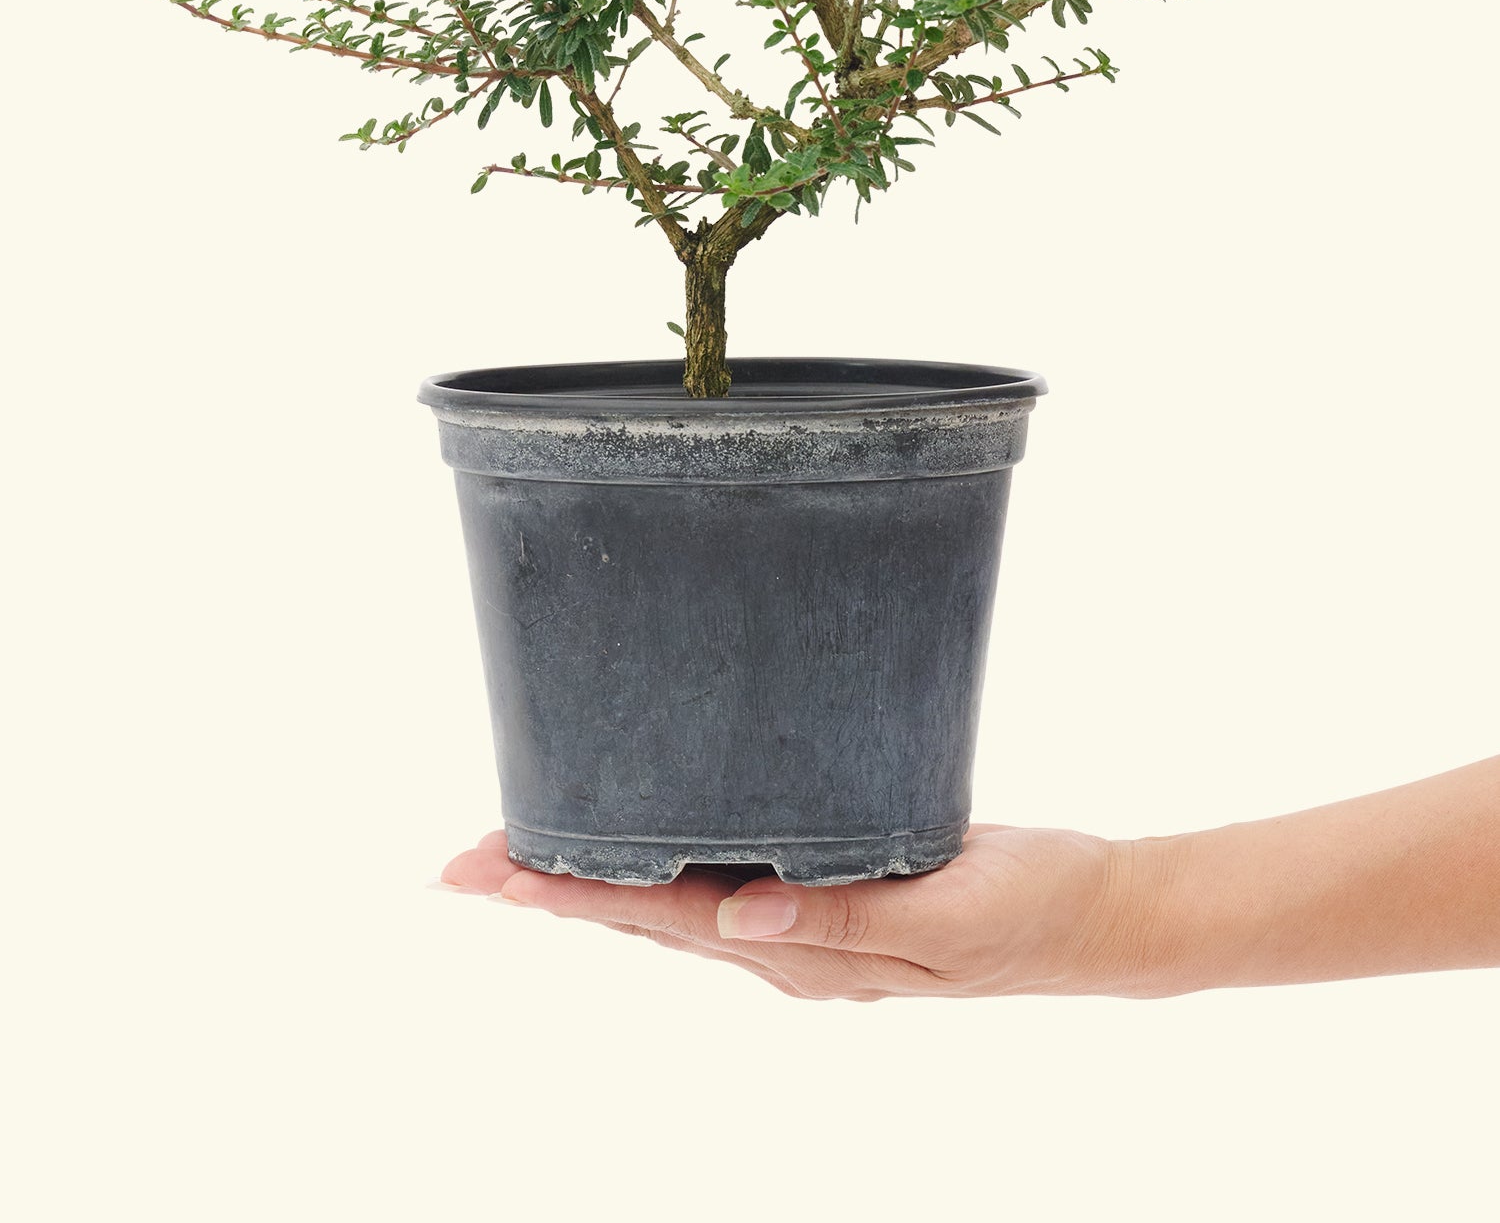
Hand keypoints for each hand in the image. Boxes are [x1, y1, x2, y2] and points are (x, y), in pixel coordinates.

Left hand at [436, 823, 1151, 1000]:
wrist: (1099, 914)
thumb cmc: (1030, 914)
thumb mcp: (945, 917)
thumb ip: (842, 919)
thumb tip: (733, 916)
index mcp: (804, 955)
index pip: (662, 919)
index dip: (571, 894)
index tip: (488, 876)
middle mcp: (788, 944)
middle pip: (645, 915)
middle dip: (552, 888)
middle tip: (461, 863)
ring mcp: (806, 920)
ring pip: (675, 898)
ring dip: (595, 877)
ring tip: (520, 851)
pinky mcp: (835, 881)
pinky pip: (725, 873)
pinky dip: (665, 858)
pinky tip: (644, 832)